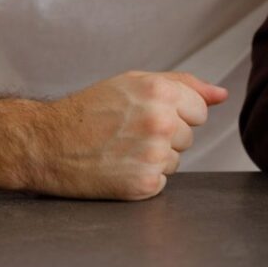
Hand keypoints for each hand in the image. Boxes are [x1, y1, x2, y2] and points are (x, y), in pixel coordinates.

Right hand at [37, 70, 227, 199]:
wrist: (46, 143)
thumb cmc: (89, 111)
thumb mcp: (134, 83)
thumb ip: (184, 85)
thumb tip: (222, 95)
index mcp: (161, 91)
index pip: (199, 111)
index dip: (175, 114)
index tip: (145, 115)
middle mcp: (161, 121)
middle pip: (188, 137)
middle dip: (165, 136)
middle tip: (127, 133)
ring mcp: (153, 154)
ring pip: (176, 161)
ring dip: (154, 158)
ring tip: (120, 149)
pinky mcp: (143, 184)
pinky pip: (161, 182)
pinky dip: (142, 179)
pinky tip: (117, 168)